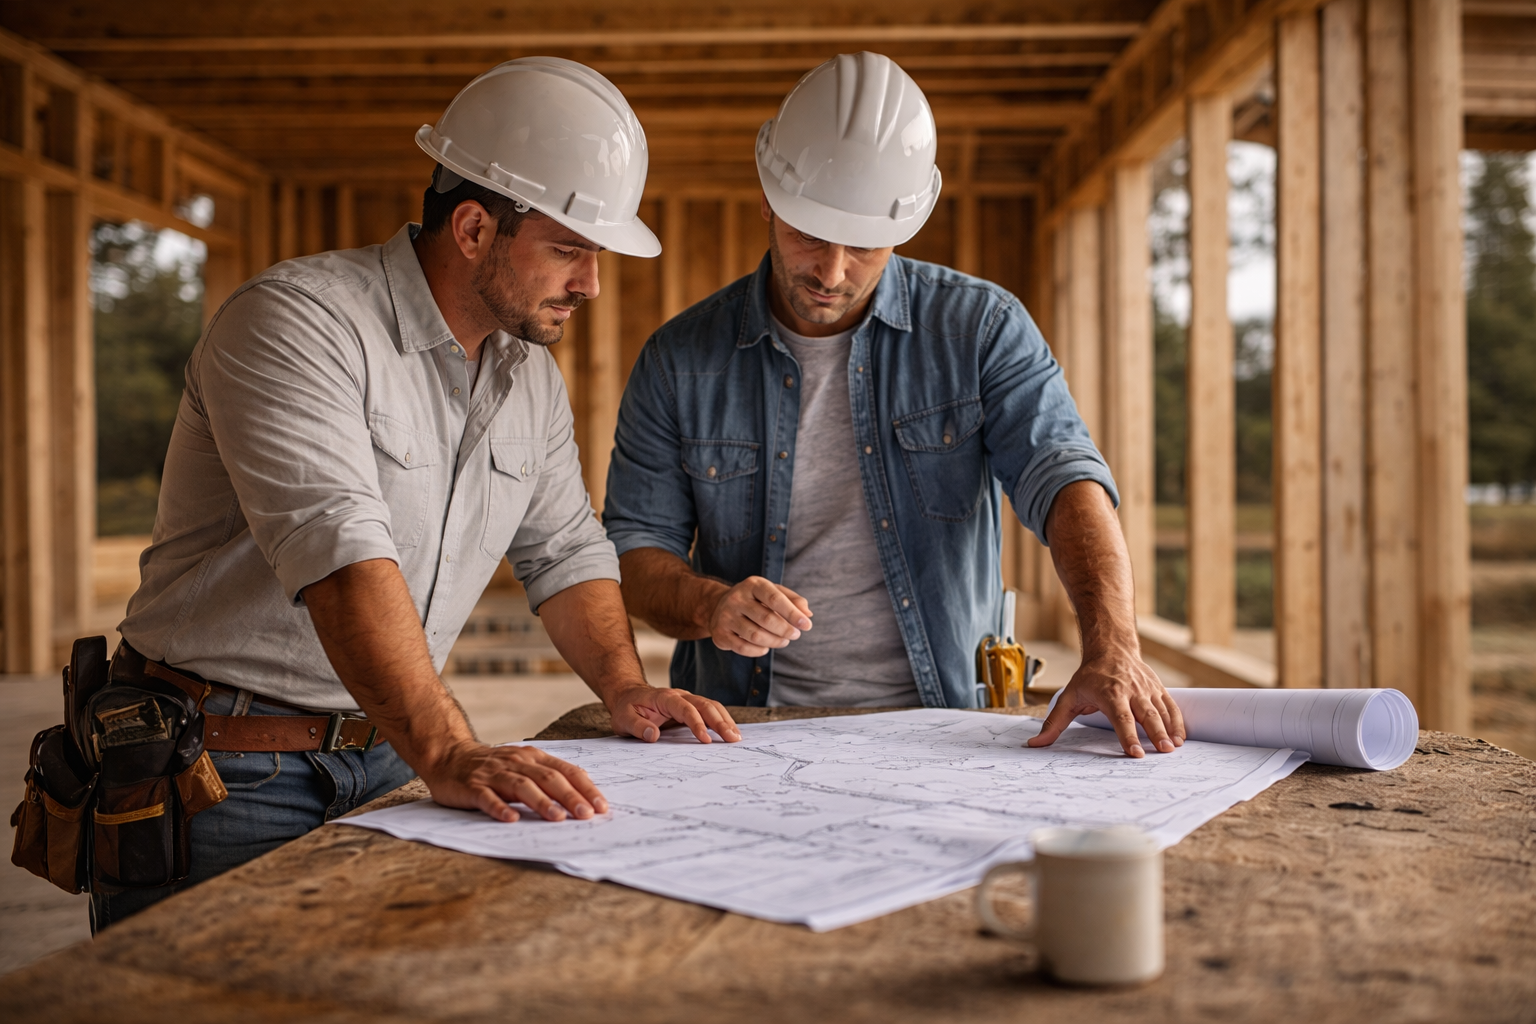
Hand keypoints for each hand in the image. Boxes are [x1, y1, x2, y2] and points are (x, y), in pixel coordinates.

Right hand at [420, 741, 608, 821]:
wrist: (450, 757)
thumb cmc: (494, 767)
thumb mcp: (525, 763)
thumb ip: (551, 772)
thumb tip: (585, 782)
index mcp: (533, 757)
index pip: (565, 771)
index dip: (585, 788)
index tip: (601, 806)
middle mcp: (516, 762)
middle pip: (548, 778)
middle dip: (570, 797)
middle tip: (587, 814)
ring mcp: (494, 774)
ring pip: (522, 786)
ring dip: (542, 802)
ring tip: (558, 818)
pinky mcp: (473, 787)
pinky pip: (488, 798)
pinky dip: (500, 808)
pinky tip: (512, 819)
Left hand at [606, 683, 741, 743]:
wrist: (629, 696)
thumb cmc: (627, 709)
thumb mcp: (623, 719)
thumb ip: (636, 726)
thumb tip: (652, 736)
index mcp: (664, 698)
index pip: (685, 708)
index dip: (697, 723)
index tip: (705, 740)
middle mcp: (680, 696)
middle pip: (705, 705)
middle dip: (720, 721)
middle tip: (732, 739)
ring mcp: (688, 700)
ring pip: (712, 706)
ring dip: (725, 720)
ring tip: (736, 737)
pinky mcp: (692, 707)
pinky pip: (711, 711)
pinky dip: (722, 720)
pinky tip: (730, 732)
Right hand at [708, 576, 812, 656]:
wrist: (718, 605)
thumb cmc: (755, 600)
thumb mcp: (773, 592)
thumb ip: (793, 600)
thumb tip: (807, 614)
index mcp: (752, 584)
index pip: (775, 598)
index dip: (792, 613)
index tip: (807, 625)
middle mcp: (736, 598)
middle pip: (766, 619)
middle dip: (785, 630)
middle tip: (795, 635)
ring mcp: (726, 616)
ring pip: (756, 635)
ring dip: (775, 642)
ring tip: (783, 641)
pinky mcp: (720, 633)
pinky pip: (743, 647)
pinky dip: (759, 651)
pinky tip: (765, 647)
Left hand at [1026, 645, 1185, 757]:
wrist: (1111, 648)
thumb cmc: (1090, 676)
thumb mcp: (1069, 696)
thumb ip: (1054, 723)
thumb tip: (1036, 744)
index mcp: (1110, 694)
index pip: (1121, 718)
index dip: (1128, 736)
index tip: (1136, 753)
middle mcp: (1131, 691)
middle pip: (1146, 714)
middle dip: (1156, 733)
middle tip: (1164, 751)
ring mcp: (1147, 689)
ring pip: (1161, 710)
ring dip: (1170, 729)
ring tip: (1175, 747)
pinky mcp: (1157, 688)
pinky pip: (1171, 706)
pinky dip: (1177, 721)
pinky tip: (1181, 736)